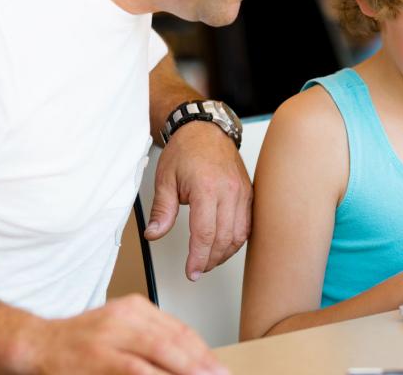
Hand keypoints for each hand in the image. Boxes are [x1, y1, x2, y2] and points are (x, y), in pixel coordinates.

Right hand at [19, 295, 226, 373]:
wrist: (35, 345)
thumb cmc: (79, 343)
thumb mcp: (120, 331)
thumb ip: (151, 341)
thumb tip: (189, 361)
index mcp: (136, 308)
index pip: (180, 330)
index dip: (203, 352)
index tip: (219, 368)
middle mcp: (126, 316)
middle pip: (175, 341)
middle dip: (201, 364)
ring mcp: (112, 335)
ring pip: (161, 352)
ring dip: (185, 370)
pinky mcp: (98, 357)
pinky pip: (136, 369)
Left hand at [145, 121, 251, 280]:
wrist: (206, 130)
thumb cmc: (187, 150)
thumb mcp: (165, 179)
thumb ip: (162, 210)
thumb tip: (154, 234)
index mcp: (207, 188)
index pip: (205, 234)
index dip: (198, 258)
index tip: (191, 271)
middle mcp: (229, 191)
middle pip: (224, 239)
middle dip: (210, 260)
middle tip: (197, 270)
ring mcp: (242, 192)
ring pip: (239, 235)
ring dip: (225, 253)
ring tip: (209, 261)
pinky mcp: (248, 194)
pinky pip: (247, 224)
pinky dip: (237, 240)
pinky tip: (224, 246)